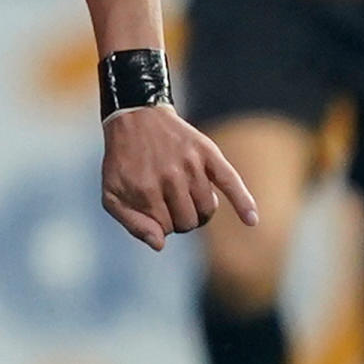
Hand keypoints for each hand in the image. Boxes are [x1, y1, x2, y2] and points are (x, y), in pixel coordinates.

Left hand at [100, 103, 257, 250]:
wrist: (135, 118)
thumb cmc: (123, 162)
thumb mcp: (111, 194)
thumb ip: (132, 223)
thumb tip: (160, 245)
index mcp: (144, 190)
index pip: (165, 229)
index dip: (160, 225)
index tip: (154, 212)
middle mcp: (169, 178)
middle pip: (188, 222)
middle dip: (180, 220)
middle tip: (171, 205)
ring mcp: (190, 165)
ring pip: (206, 209)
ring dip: (199, 211)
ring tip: (187, 200)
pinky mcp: (208, 153)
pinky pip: (231, 181)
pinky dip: (243, 202)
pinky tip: (252, 221)